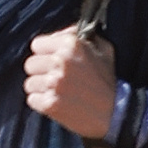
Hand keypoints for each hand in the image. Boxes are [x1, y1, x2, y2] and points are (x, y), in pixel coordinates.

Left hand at [22, 26, 117, 140]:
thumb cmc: (110, 80)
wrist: (118, 112)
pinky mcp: (50, 104)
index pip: (37, 44)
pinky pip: (32, 100)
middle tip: (54, 78)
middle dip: (40, 71)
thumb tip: (58, 35)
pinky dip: (42, 103)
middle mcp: (59, 62)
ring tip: (57, 92)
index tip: (51, 61)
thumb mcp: (103, 48)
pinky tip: (57, 103)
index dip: (44, 53)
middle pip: (30, 64)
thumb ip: (79, 36)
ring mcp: (53, 84)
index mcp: (70, 45)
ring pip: (29, 83)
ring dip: (40, 88)